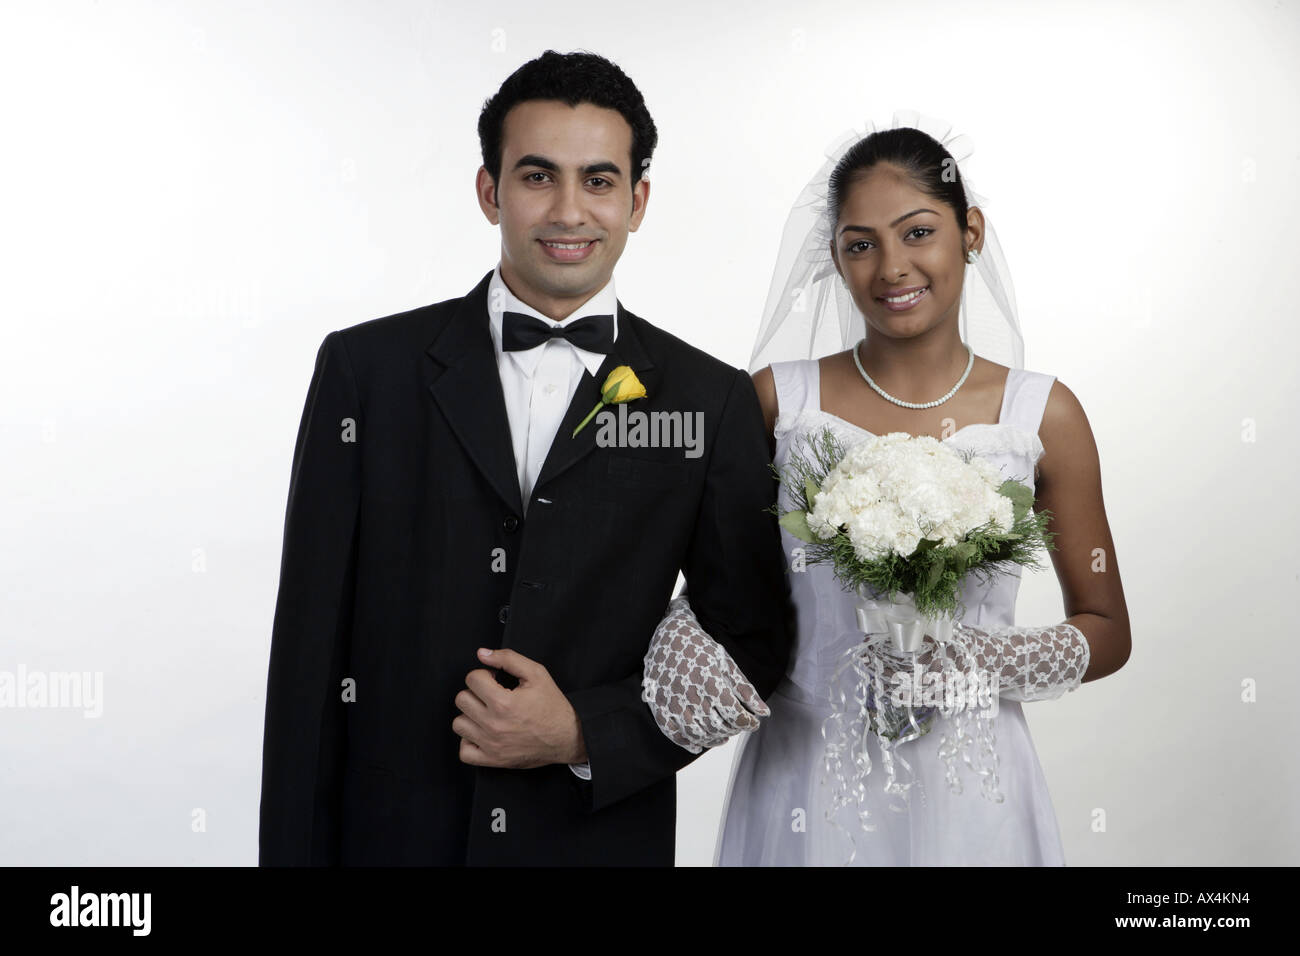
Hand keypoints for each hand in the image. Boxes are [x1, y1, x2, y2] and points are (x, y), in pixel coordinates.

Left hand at [453, 647, 586, 768]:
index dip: (484, 675)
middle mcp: (493, 724)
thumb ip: (508, 658)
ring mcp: (491, 744)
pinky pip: (464, 752)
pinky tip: (483, 733)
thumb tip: (482, 654)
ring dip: (471, 716)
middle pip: (462, 699)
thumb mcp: (537, 673)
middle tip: (492, 695)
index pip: (472, 679)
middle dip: (476, 692)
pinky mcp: (492, 760)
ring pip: (458, 724)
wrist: (568, 737)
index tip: (495, 680)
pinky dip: (469, 742)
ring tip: (487, 714)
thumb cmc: (553, 707)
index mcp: (503, 702)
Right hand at [642, 595, 769, 752]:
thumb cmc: (701, 649)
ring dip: (713, 740)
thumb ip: (745, 690)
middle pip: (717, 726)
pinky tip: (699, 745)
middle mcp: (690, 692)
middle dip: (732, 731)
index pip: (734, 715)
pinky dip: (687, 743)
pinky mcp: (659, 705)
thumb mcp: (727, 663)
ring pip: (697, 733)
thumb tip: (764, 713)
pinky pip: (673, 733)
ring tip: (723, 736)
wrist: (668, 635)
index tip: (753, 723)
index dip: (748, 723)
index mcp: (710, 680)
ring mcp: (672, 701)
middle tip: (737, 727)